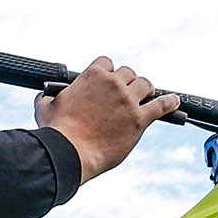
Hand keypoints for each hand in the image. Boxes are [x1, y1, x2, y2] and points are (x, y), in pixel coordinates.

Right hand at [35, 57, 181, 180]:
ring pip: (146, 84)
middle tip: (125, 94)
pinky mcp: (140, 120)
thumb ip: (46, 96)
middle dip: (127, 82)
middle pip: (129, 73)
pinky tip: (174, 102)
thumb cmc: (56, 132)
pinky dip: (169, 102)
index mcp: (92, 77)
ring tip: (147, 96)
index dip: (108, 73)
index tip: (107, 83)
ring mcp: (128, 101)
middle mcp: (113, 84)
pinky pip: (161, 105)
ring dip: (146, 90)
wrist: (69, 153)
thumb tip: (44, 94)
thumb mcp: (44, 107)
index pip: (107, 63)